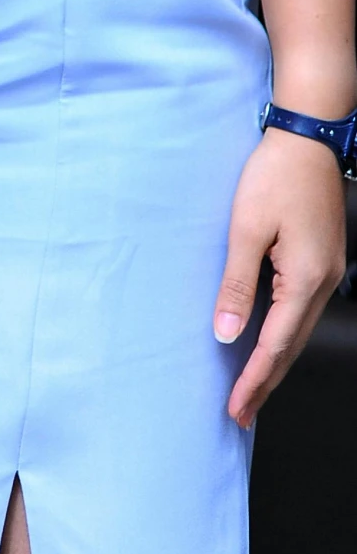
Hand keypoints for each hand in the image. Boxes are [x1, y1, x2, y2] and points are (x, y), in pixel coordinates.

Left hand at [214, 125, 347, 425]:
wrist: (305, 138)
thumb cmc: (273, 176)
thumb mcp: (246, 229)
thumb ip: (236, 284)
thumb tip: (227, 334)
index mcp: (305, 279)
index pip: (275, 344)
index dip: (254, 379)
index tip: (236, 409)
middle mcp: (322, 282)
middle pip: (290, 346)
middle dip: (265, 382)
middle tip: (241, 416)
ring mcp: (326, 272)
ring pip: (297, 330)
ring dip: (273, 361)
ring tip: (250, 389)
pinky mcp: (321, 259)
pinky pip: (299, 309)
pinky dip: (281, 334)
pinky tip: (266, 341)